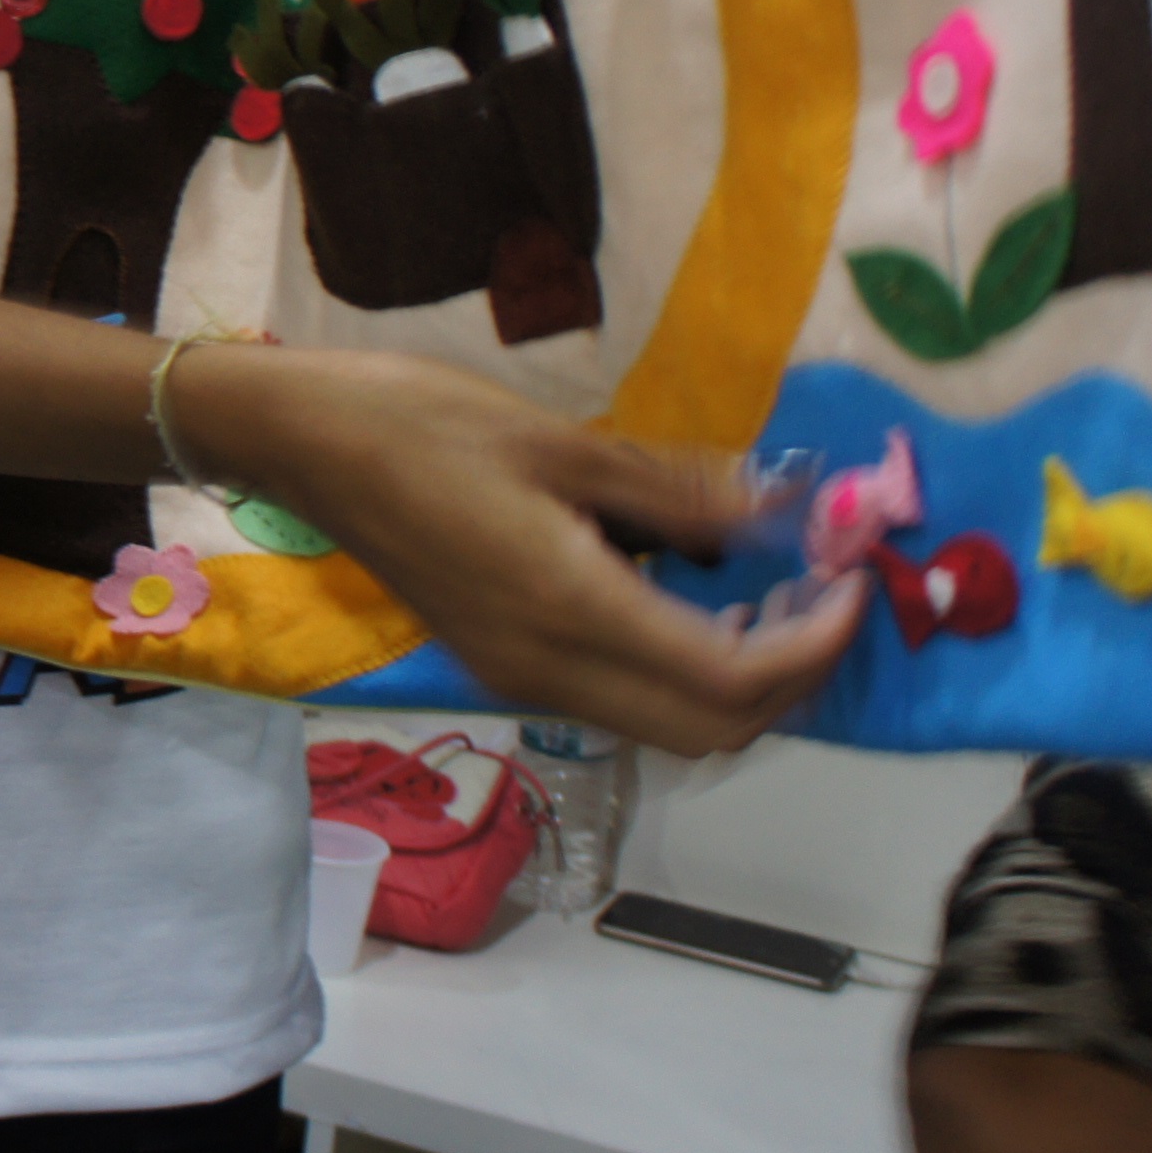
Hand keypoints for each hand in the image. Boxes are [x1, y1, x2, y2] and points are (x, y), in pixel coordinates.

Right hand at [186, 344, 863, 754]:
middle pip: (711, 731)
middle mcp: (548, 668)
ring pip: (669, 727)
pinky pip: (623, 701)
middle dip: (791, 682)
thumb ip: (679, 489)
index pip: (730, 678)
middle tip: (824, 600)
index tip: (851, 584)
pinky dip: (685, 672)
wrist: (300, 442)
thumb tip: (784, 511)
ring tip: (774, 599)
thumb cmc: (419, 421)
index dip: (813, 647)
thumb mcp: (562, 440)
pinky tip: (698, 600)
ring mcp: (520, 676)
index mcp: (566, 608)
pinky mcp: (502, 664)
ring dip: (741, 685)